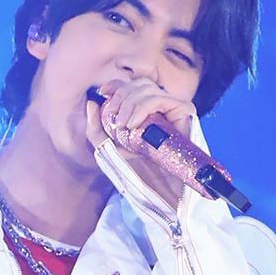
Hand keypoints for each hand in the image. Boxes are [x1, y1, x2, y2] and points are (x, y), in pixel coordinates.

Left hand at [87, 75, 199, 210]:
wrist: (159, 190)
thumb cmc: (137, 172)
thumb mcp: (109, 149)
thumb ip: (96, 129)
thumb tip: (91, 103)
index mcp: (144, 111)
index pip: (132, 86)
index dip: (117, 84)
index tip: (102, 92)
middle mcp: (160, 107)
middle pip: (140, 84)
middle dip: (122, 97)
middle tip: (114, 119)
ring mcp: (173, 108)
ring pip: (148, 89)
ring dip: (130, 104)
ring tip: (123, 126)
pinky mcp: (184, 111)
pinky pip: (161, 98)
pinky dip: (143, 107)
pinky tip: (133, 125)